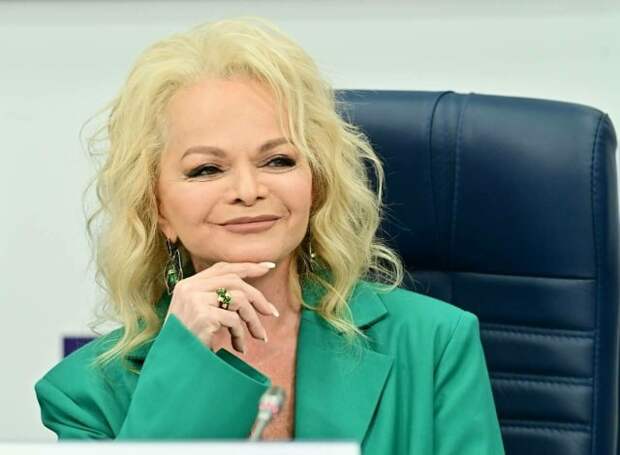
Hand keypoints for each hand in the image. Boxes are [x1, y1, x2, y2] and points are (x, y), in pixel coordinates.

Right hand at [165, 261, 279, 352]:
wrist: (171, 365)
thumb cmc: (188, 341)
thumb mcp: (199, 313)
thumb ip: (216, 298)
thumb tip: (250, 294)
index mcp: (188, 284)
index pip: (223, 268)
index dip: (247, 266)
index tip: (269, 266)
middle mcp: (190, 288)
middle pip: (235, 281)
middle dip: (258, 297)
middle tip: (272, 313)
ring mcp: (195, 300)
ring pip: (239, 300)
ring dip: (253, 320)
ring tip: (258, 336)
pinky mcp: (203, 316)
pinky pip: (234, 320)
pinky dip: (241, 335)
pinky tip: (239, 347)